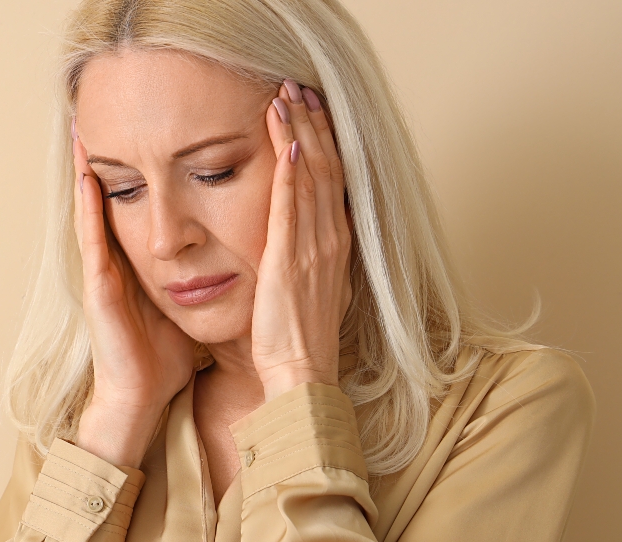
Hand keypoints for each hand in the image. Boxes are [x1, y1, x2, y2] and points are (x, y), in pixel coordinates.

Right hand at [70, 121, 195, 467]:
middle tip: (100, 117)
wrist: (141, 397)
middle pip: (114, 200)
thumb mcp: (188, 306)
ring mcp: (104, 271)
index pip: (141, 207)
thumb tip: (232, 260)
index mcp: (141, 264)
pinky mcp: (98, 285)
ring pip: (94, 209)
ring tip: (82, 132)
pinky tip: (84, 175)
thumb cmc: (163, 359)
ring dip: (86, 171)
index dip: (142, 172)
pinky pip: (91, 237)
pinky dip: (87, 205)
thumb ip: (201, 279)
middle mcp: (117, 261)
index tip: (148, 134)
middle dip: (108, 161)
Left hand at [251, 80, 352, 400]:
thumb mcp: (311, 290)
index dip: (322, 141)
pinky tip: (286, 144)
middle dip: (311, 124)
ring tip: (285, 98)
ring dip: (298, 135)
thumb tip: (306, 242)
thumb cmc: (299, 339)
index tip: (310, 110)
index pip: (332, 180)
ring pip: (311, 178)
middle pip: (325, 167)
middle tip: (297, 87)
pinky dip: (291, 173)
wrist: (301, 374)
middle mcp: (331, 240)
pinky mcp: (290, 260)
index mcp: (335, 245)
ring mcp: (314, 248)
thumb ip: (309, 260)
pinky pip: (292, 207)